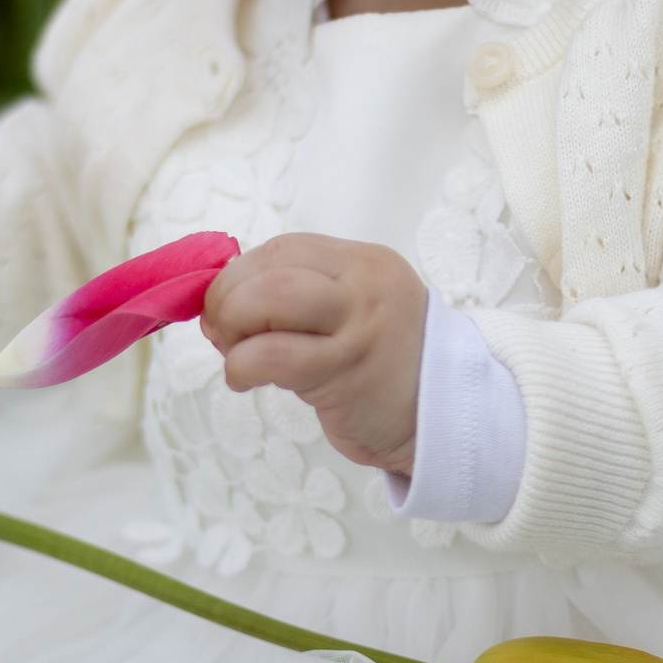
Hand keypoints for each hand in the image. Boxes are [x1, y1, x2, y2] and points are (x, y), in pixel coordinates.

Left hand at [201, 234, 426, 475]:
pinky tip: (245, 380)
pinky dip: (241, 367)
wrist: (444, 415)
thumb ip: (297, 299)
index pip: (284, 248)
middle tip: (221, 331)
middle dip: (227, 298)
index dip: (238, 273)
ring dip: (232, 330)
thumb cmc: (383, 365)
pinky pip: (273, 358)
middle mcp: (363, 287)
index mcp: (362, 263)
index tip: (223, 304)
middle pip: (272, 270)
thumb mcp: (352, 312)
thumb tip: (218, 304)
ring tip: (236, 355)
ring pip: (269, 303)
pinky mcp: (347, 374)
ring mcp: (358, 329)